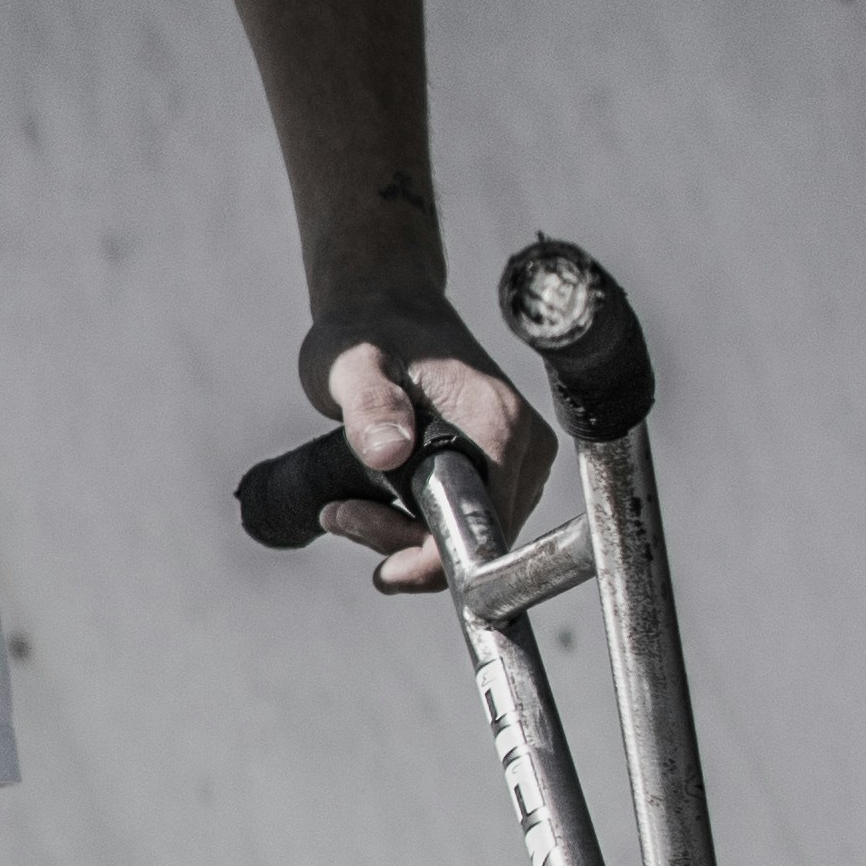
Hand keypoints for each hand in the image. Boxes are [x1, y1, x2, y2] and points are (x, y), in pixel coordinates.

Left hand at [304, 301, 548, 595]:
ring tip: (349, 504)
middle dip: (404, 548)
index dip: (423, 560)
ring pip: (470, 539)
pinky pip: (468, 522)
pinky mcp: (506, 467)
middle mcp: (524, 447)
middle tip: (341, 513)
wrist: (386, 305)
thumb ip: (369, 405)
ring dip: (406, 538)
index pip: (479, 533)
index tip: (360, 535)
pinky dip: (418, 526)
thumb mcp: (351, 365)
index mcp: (499, 426)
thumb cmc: (367, 331)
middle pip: (476, 544)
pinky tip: (376, 500)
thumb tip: (389, 451)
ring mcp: (521, 460)